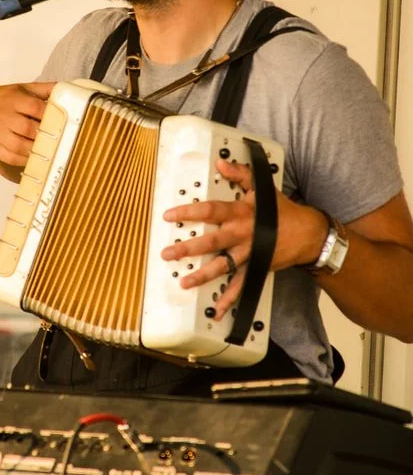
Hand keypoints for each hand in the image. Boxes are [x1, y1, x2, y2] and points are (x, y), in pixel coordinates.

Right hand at [0, 82, 54, 166]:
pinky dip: (24, 160)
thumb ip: (45, 89)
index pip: (34, 107)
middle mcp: (4, 116)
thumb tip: (66, 88)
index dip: (49, 114)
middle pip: (27, 128)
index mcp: (14, 100)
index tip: (60, 120)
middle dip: (43, 134)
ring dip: (35, 149)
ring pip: (18, 145)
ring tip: (48, 150)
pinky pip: (10, 157)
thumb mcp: (24, 89)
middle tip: (56, 138)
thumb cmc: (6, 99)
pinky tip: (34, 158)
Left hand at [161, 159, 327, 318]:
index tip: (169, 216)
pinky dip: (230, 299)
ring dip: (203, 275)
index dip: (189, 212)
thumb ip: (240, 174)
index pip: (211, 211)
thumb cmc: (281, 210)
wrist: (307, 234)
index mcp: (241, 213)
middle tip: (167, 253)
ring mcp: (249, 254)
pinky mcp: (255, 268)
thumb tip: (220, 164)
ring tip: (184, 282)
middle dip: (188, 249)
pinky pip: (241, 285)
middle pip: (212, 242)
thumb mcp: (261, 187)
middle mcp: (242, 234)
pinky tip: (217, 310)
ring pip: (223, 266)